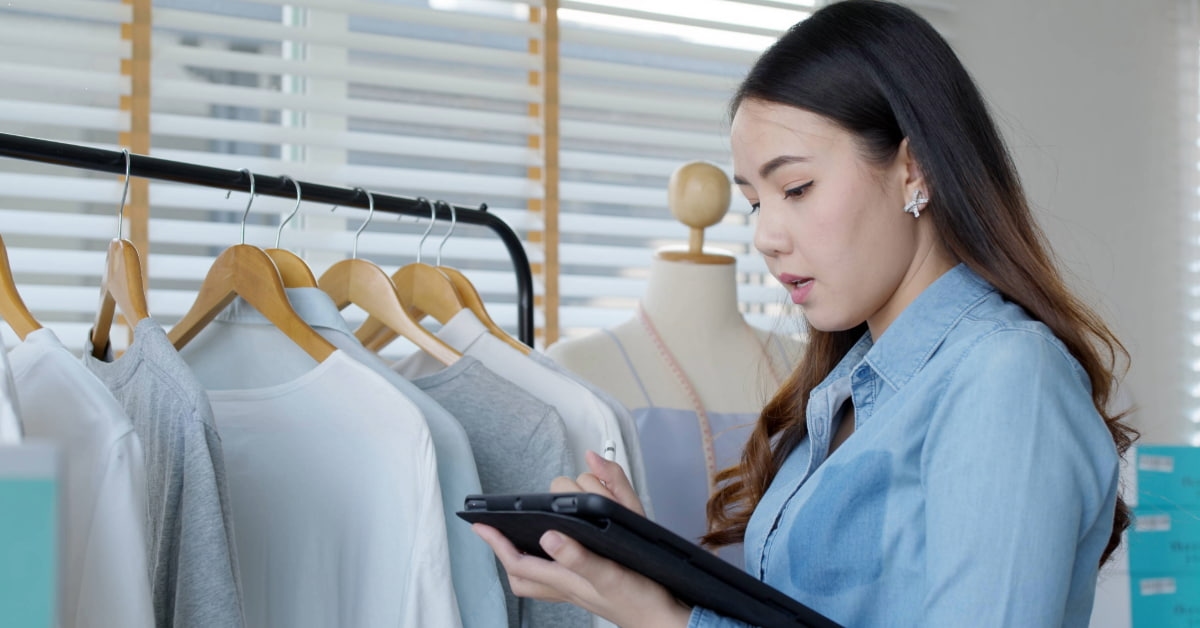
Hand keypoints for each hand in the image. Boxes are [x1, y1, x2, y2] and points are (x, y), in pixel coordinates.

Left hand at [472, 450, 691, 627]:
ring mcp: (580, 591)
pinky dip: (550, 565)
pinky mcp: (593, 590)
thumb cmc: (643, 599)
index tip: (482, 523)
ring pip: (539, 581)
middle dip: (504, 553)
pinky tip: (559, 552)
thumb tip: (548, 536)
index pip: (519, 563)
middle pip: (523, 576)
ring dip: (523, 560)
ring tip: (516, 540)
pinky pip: (559, 581)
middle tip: (495, 531)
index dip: (498, 543)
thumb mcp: (612, 574)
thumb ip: (580, 556)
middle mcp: (570, 587)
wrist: (667, 620)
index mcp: (568, 580)